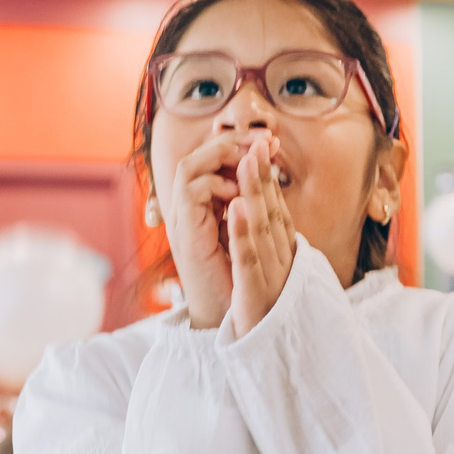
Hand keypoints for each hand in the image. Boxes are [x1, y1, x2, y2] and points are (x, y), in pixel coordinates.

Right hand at [160, 130, 248, 330]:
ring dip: (221, 157)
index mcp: (202, 204)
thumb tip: (268, 172)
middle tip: (264, 140)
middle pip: (199, 155)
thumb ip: (248, 203)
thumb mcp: (245, 232)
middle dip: (233, 142)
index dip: (241, 144)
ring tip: (253, 157)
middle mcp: (187, 206)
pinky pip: (193, 194)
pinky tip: (242, 190)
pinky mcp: (183, 232)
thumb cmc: (234, 275)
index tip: (271, 140)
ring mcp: (181, 218)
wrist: (220, 312)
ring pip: (190, 168)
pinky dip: (216, 185)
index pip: (214, 159)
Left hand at [224, 131, 295, 338]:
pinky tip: (236, 211)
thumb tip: (264, 225)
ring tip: (247, 163)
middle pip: (272, 212)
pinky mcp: (255, 296)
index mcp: (283, 259)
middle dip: (263, 176)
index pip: (275, 212)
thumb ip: (271, 253)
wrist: (275, 363)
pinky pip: (249, 261)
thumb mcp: (273, 281)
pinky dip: (243, 234)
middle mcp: (282, 263)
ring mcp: (271, 278)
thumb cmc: (272, 322)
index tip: (261, 149)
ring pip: (262, 230)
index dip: (267, 180)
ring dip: (255, 193)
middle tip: (257, 142)